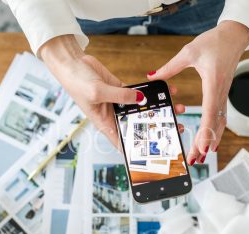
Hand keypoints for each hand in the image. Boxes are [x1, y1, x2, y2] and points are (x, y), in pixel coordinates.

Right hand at [40, 35, 184, 148]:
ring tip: (176, 107)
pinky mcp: (121, 89)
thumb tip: (141, 98)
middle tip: (175, 127)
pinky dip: (152, 92)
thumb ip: (121, 96)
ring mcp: (119, 102)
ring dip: (158, 108)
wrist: (72, 63)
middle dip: (156, 127)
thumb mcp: (98, 92)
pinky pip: (140, 93)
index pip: (123, 142)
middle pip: (138, 125)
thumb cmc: (77, 83)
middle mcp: (114, 115)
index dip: (137, 150)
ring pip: (142, 109)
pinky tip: (166, 90)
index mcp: (105, 123)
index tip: (155, 154)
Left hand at [147, 21, 248, 164]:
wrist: (233, 37)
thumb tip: (152, 76)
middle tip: (196, 159)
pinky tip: (210, 141)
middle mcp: (220, 92)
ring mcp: (223, 95)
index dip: (206, 131)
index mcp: (213, 83)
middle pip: (215, 124)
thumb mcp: (189, 52)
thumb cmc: (214, 42)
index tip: (202, 147)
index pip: (209, 112)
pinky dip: (216, 131)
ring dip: (211, 140)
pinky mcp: (222, 95)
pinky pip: (220, 117)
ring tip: (202, 156)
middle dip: (206, 143)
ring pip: (219, 123)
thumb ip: (170, 67)